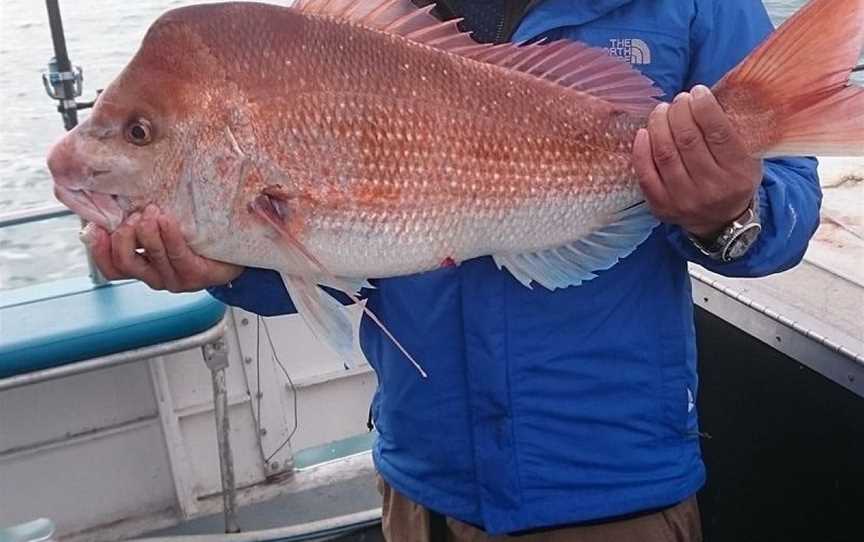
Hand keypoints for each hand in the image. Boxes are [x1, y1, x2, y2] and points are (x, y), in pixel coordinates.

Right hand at [85, 204, 242, 291]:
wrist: (235, 252)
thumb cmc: (196, 236)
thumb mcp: (162, 225)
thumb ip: (140, 217)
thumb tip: (114, 193)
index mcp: (143, 266)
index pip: (111, 267)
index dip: (99, 250)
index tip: (94, 228)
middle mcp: (155, 276)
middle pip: (126, 263)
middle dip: (124, 237)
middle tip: (133, 217)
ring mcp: (175, 279)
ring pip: (151, 259)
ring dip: (147, 234)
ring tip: (150, 213)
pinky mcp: (196, 276)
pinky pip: (178, 256)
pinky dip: (169, 236)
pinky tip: (167, 221)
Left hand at [632, 84, 761, 238]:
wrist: (720, 221)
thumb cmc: (732, 179)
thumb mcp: (747, 157)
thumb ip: (731, 131)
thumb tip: (705, 97)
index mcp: (737, 173)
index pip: (718, 133)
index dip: (704, 107)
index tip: (697, 92)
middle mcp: (711, 188)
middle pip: (687, 140)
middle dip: (679, 112)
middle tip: (678, 100)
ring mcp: (683, 200)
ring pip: (664, 153)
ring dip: (659, 125)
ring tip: (661, 110)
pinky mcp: (661, 206)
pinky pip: (645, 173)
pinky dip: (641, 150)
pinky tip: (644, 132)